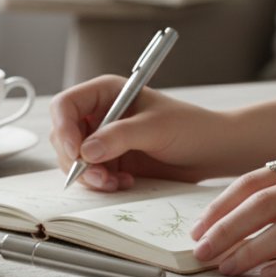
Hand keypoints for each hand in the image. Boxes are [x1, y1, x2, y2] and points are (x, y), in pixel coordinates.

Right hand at [50, 75, 230, 190]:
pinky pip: (90, 175)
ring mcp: (102, 139)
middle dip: (76, 160)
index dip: (64, 128)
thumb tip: (86, 151)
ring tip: (116, 183)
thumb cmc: (191, 127)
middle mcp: (99, 114)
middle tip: (100, 177)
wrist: (212, 152)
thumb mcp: (156, 128)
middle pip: (63, 136)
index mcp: (105, 93)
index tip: (77, 153)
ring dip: (89, 176)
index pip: (65, 106)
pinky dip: (101, 184)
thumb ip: (120, 136)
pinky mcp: (110, 161)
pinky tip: (125, 183)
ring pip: (73, 159)